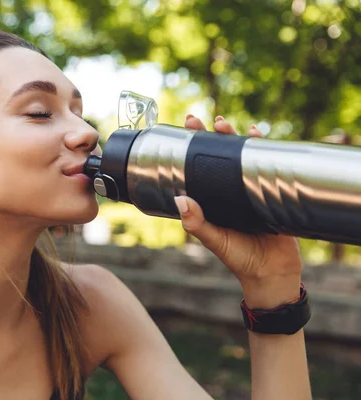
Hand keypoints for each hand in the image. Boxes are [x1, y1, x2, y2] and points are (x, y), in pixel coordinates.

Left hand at [176, 115, 301, 307]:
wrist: (273, 273)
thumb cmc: (239, 258)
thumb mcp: (215, 240)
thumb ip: (197, 223)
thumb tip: (179, 200)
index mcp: (211, 200)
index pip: (198, 168)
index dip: (191, 150)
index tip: (183, 131)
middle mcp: (227, 191)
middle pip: (218, 157)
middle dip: (210, 137)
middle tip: (199, 120)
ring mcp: (248, 189)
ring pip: (240, 157)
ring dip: (234, 138)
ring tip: (225, 124)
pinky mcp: (269, 191)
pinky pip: (265, 165)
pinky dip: (261, 149)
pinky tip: (256, 135)